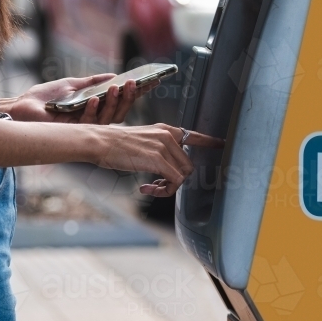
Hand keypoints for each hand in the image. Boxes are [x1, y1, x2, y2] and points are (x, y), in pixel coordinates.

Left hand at [4, 74, 157, 124]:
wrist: (24, 107)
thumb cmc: (46, 97)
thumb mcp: (72, 84)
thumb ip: (93, 82)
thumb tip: (113, 76)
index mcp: (96, 107)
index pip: (121, 101)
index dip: (136, 93)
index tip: (151, 81)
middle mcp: (95, 119)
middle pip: (120, 111)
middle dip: (130, 97)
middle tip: (135, 83)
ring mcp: (86, 127)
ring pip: (109, 118)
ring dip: (114, 102)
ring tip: (118, 87)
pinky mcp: (74, 132)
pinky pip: (89, 123)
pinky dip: (92, 109)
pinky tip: (92, 99)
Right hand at [92, 125, 224, 197]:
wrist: (100, 142)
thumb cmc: (113, 145)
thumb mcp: (141, 141)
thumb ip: (157, 150)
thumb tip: (165, 167)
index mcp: (165, 130)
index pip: (194, 136)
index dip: (209, 141)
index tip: (221, 143)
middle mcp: (168, 136)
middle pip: (188, 164)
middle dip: (176, 179)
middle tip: (157, 185)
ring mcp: (165, 147)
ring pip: (182, 175)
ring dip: (168, 187)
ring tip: (151, 187)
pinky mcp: (158, 159)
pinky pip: (174, 182)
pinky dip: (163, 190)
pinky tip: (147, 188)